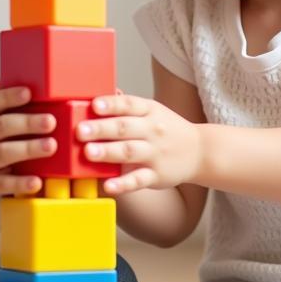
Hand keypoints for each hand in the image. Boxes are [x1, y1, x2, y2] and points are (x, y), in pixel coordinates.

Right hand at [0, 82, 55, 207]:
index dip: (9, 97)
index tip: (28, 92)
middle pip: (0, 127)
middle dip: (27, 123)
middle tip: (50, 121)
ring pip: (2, 153)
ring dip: (28, 149)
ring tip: (51, 146)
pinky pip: (2, 183)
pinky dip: (20, 183)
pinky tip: (36, 181)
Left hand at [76, 93, 200, 194]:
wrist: (201, 151)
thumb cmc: (167, 130)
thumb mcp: (152, 111)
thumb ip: (126, 105)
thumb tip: (98, 94)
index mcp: (149, 111)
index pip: (129, 104)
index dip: (111, 104)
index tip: (93, 105)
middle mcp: (152, 130)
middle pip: (124, 128)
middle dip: (101, 129)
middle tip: (80, 131)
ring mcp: (155, 154)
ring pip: (130, 152)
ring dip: (108, 152)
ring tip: (88, 153)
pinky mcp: (157, 175)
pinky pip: (139, 180)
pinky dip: (124, 184)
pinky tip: (108, 186)